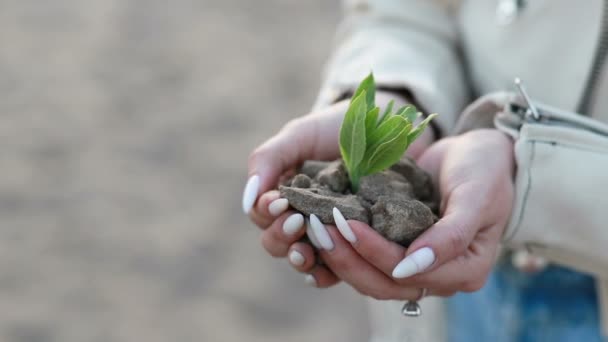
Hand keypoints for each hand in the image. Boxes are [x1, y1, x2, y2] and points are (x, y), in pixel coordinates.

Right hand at [243, 91, 433, 286]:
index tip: (279, 201)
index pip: (261, 214)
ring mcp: (327, 234)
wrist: (387, 127)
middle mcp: (301, 218)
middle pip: (276, 242)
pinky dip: (325, 273)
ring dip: (298, 257)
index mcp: (283, 194)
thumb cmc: (337, 129)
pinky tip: (324, 270)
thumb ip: (268, 159)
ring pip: (300, 259)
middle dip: (281, 235)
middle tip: (297, 220)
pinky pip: (334, 271)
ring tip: (306, 249)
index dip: (266, 212)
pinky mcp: (354, 246)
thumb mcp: (300, 136)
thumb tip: (246, 199)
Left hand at [288, 129, 513, 297]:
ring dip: (338, 255)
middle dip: (347, 258)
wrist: (480, 152)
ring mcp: (416, 265)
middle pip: (382, 283)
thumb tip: (411, 267)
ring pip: (369, 275)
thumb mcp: (476, 196)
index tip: (346, 226)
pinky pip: (366, 257)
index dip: (374, 253)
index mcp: (465, 271)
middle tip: (317, 228)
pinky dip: (343, 245)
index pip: (408, 274)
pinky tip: (320, 225)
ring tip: (312, 227)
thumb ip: (451, 235)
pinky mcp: (398, 248)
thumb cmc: (486, 170)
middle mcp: (439, 276)